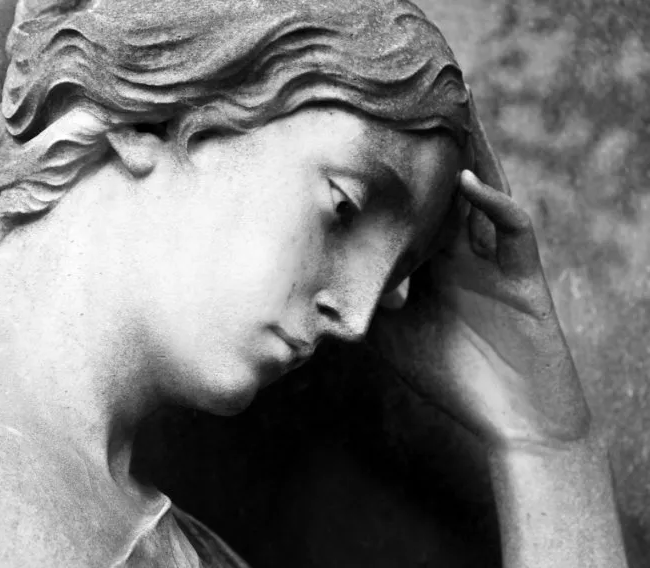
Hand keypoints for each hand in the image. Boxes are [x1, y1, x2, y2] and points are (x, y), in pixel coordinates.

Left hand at [368, 95, 589, 448]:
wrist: (510, 415)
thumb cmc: (450, 374)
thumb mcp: (391, 337)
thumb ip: (361, 306)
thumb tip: (311, 286)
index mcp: (432, 264)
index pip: (407, 212)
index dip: (384, 184)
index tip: (349, 153)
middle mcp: (462, 252)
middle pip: (442, 191)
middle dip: (423, 155)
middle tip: (393, 112)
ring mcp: (494, 258)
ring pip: (480, 195)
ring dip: (464, 158)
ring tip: (440, 117)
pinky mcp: (523, 273)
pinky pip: (514, 228)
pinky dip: (492, 204)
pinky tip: (467, 181)